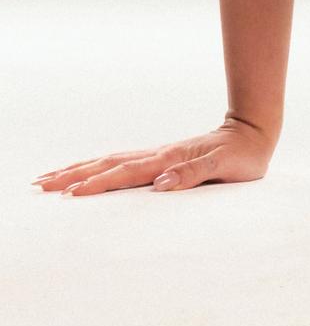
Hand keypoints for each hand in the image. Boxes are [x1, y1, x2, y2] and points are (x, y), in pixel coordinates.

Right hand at [32, 114, 276, 196]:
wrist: (254, 131)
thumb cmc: (244, 154)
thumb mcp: (227, 166)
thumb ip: (195, 174)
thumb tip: (161, 183)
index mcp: (170, 159)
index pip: (126, 174)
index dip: (98, 184)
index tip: (72, 194)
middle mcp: (159, 155)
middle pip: (107, 163)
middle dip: (73, 175)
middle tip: (40, 185)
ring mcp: (158, 154)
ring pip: (110, 160)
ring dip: (79, 169)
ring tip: (50, 178)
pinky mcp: (162, 157)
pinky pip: (122, 162)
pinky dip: (99, 166)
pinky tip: (88, 171)